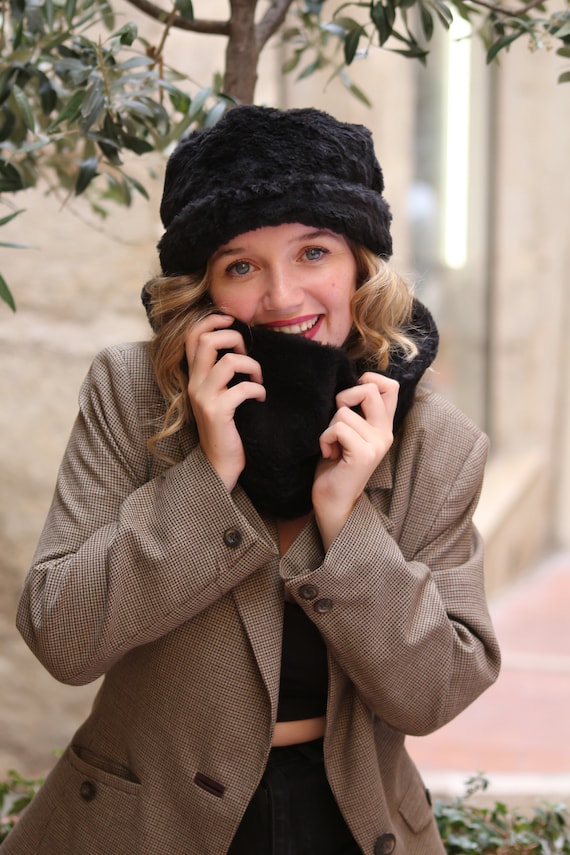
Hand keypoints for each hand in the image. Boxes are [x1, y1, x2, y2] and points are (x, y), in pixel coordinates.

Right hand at [184, 314, 264, 490]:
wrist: (218, 465)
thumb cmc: (226, 428)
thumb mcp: (218, 395)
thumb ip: (221, 372)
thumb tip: (240, 345)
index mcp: (194, 376)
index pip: (192, 335)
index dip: (211, 320)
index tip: (231, 321)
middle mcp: (194, 384)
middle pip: (207, 340)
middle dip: (234, 338)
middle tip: (247, 353)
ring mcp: (204, 398)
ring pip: (228, 362)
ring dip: (252, 365)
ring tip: (258, 378)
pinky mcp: (217, 413)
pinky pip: (242, 388)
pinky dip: (257, 389)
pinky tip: (260, 398)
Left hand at [312, 372, 398, 549]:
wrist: (333, 500)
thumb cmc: (335, 464)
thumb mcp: (349, 432)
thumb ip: (355, 411)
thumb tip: (348, 385)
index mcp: (383, 426)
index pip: (391, 387)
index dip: (369, 379)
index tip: (350, 397)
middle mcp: (385, 433)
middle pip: (369, 390)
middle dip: (344, 397)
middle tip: (336, 420)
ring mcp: (376, 444)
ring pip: (343, 412)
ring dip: (328, 428)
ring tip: (332, 446)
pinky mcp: (363, 454)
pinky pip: (338, 428)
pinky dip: (325, 438)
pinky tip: (329, 454)